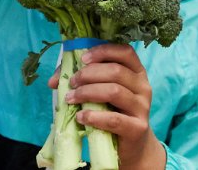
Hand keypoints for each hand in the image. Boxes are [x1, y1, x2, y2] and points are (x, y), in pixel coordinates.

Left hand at [49, 44, 167, 169]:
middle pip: (116, 71)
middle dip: (88, 74)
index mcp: (136, 72)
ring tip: (71, 99)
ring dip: (87, 93)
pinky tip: (80, 117)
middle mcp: (143, 86)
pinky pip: (114, 119)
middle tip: (71, 83)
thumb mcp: (101, 92)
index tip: (83, 59)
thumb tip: (53, 81)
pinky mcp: (137, 128)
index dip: (103, 51)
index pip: (125, 52)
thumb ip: (80, 81)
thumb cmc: (113, 112)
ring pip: (114, 91)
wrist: (131, 145)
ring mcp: (142, 107)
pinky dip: (94, 116)